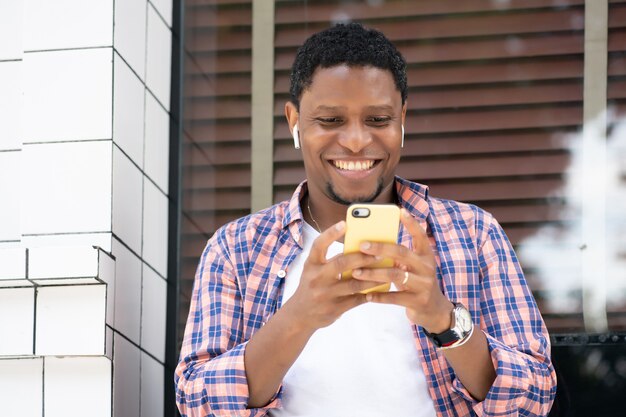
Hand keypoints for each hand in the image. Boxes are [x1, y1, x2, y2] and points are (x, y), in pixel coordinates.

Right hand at [284, 221, 385, 330]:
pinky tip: (381, 287)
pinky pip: (357, 299)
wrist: (300, 315)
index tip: (344, 223)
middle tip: (379, 251)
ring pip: (354, 284)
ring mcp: (326, 294)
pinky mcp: (335, 308)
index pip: (319, 245)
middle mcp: (317, 278)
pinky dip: (370, 292)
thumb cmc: (312, 286)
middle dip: (362, 257)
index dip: (330, 233)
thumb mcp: (314, 270)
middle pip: (341, 263)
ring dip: (372, 276)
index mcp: (311, 264)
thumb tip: (357, 247)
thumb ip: (330, 259)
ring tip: (386, 269)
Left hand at [351, 208, 452, 332]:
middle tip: (362, 245)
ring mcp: (424, 285)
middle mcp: (427, 268)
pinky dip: (379, 296)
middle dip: (380, 247)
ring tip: (356, 272)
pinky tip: (366, 294)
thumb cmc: (417, 282)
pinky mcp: (418, 302)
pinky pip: (395, 298)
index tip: (400, 211)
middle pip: (402, 253)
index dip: (411, 223)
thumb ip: (400, 256)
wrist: (435, 310)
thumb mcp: (415, 267)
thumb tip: (373, 244)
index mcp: (426, 256)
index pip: (421, 236)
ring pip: (396, 275)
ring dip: (374, 273)